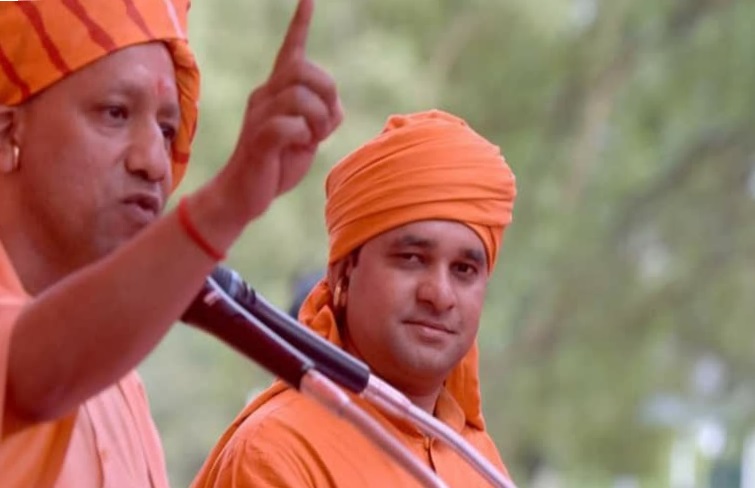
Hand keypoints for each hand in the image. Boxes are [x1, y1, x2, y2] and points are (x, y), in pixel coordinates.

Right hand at [224, 0, 342, 218]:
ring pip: (299, 96)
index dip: (300, 24)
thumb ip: (321, 116)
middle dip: (327, 91)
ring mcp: (259, 116)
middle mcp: (264, 96)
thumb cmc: (276, 164)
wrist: (243, 195)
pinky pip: (289, 124)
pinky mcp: (258, 138)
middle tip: (326, 123)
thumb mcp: (307, 137)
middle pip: (303, 69)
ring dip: (318, 119)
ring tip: (313, 138)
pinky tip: (298, 147)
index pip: (290, 51)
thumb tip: (334, 108)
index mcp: (275, 92)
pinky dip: (303, 135)